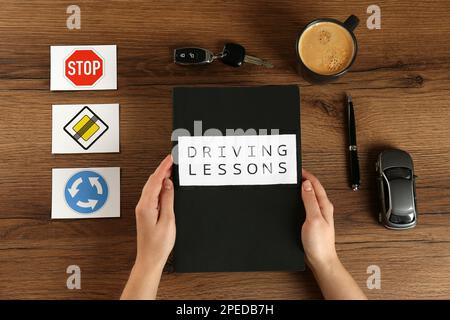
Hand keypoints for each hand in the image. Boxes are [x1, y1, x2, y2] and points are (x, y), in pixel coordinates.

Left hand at [121, 154, 174, 299]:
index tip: (170, 158)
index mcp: (146, 206)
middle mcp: (142, 205)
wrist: (150, 258)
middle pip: (151, 181)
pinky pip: (151, 193)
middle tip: (172, 160)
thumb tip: (168, 184)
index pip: (155, 181)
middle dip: (162, 169)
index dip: (163, 167)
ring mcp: (142, 208)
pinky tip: (165, 185)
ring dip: (160, 177)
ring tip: (170, 169)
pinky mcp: (145, 212)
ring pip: (151, 187)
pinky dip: (159, 185)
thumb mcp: (168, 220)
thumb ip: (167, 200)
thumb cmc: (158, 245)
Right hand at [301, 168, 337, 271]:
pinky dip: (301, 199)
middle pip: (314, 189)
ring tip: (295, 183)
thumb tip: (306, 185)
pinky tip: (296, 200)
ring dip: (303, 189)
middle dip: (305, 179)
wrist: (320, 260)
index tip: (298, 169)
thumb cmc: (319, 243)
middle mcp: (322, 209)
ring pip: (310, 197)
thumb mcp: (313, 219)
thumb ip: (310, 201)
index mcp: (324, 206)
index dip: (307, 175)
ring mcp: (318, 215)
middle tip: (295, 173)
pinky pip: (306, 205)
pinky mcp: (312, 221)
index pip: (316, 185)